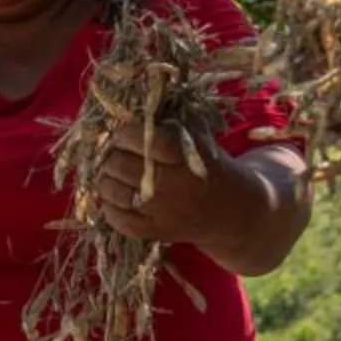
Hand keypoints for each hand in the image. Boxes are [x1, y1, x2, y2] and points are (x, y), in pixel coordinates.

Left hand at [94, 121, 239, 246]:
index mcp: (189, 156)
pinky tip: (114, 199)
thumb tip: (133, 108)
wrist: (234, 211)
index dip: (125, 135)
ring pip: (117, 194)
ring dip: (106, 181)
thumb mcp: (200, 138)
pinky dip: (110, 209)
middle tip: (112, 154)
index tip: (120, 133)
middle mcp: (176, 185)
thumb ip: (171, 122)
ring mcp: (165, 212)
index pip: (148, 141)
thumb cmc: (211, 167)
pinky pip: (122, 222)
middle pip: (123, 166)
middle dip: (111, 156)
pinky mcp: (158, 232)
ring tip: (110, 175)